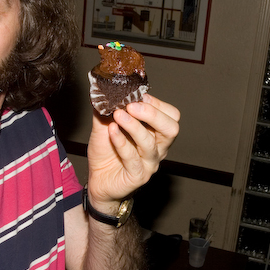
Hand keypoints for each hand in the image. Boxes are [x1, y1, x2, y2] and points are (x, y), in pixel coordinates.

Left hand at [86, 94, 179, 209]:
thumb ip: (106, 109)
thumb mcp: (105, 125)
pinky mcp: (137, 176)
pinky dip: (121, 142)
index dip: (156, 103)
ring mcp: (149, 164)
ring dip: (134, 126)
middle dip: (153, 114)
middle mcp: (158, 148)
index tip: (136, 95)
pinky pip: (132, 158)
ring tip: (118, 115)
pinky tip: (111, 131)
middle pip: (171, 128)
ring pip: (150, 143)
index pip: (170, 115)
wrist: (98, 181)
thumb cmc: (107, 154)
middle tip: (132, 105)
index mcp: (156, 134)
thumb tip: (101, 89)